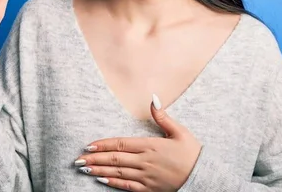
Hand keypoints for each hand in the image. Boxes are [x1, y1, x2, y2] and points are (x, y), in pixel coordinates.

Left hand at [74, 94, 201, 190]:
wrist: (203, 176)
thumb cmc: (192, 153)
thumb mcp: (180, 132)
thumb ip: (163, 117)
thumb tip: (153, 98)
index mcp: (151, 145)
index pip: (121, 144)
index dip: (103, 144)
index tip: (88, 145)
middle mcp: (145, 161)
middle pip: (115, 159)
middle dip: (94, 158)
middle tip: (77, 159)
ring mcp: (146, 176)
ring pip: (118, 173)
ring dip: (99, 171)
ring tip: (84, 169)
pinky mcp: (149, 189)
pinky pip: (128, 186)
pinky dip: (114, 183)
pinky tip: (102, 181)